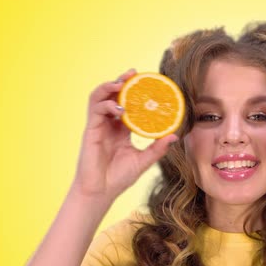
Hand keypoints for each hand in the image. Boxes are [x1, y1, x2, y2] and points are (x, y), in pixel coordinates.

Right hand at [72, 68, 178, 199]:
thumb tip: (175, 136)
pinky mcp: (91, 130)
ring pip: (100, 97)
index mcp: (121, 130)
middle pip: (112, 96)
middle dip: (121, 81)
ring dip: (110, 86)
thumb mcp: (143, 160)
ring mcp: (99, 126)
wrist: (101, 192)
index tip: (147, 83)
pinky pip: (96, 110)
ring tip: (122, 82)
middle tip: (133, 73)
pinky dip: (106, 103)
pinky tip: (119, 107)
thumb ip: (157, 148)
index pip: (128, 104)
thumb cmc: (119, 178)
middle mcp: (109, 124)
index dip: (134, 92)